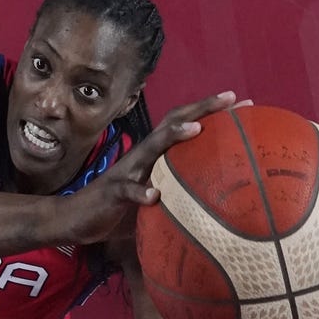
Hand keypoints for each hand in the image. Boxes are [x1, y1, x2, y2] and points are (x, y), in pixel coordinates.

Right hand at [69, 91, 238, 245]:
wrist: (75, 219)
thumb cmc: (119, 210)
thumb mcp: (155, 198)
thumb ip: (178, 193)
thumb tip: (218, 203)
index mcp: (154, 156)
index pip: (184, 125)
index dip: (211, 112)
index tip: (243, 103)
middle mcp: (142, 156)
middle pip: (172, 123)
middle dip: (202, 109)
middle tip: (231, 99)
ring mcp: (126, 172)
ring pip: (151, 148)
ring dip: (172, 137)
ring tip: (196, 129)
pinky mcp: (113, 192)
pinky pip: (128, 190)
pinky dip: (141, 191)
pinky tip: (154, 195)